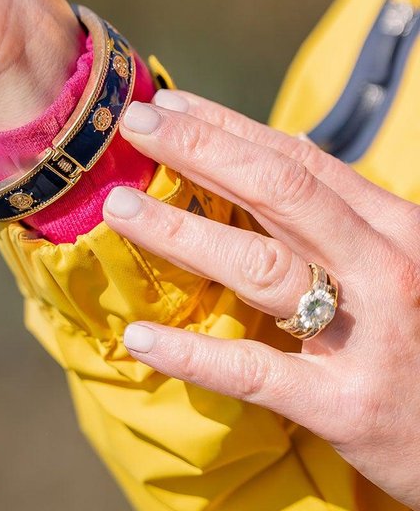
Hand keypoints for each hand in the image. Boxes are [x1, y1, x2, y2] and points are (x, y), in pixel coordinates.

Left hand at [102, 89, 419, 510]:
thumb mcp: (403, 268)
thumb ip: (343, 229)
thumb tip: (259, 175)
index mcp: (396, 230)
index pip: (302, 161)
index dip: (231, 127)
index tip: (170, 104)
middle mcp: (385, 270)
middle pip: (278, 192)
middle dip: (201, 150)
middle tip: (135, 125)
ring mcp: (367, 338)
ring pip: (260, 267)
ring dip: (182, 233)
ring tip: (118, 209)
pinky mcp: (346, 406)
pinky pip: (254, 371)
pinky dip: (192, 354)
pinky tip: (139, 338)